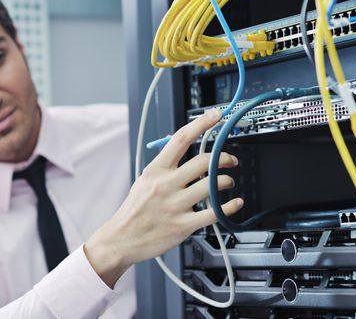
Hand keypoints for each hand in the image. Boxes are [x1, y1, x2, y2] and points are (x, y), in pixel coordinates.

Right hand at [84, 108, 243, 287]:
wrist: (121, 238)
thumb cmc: (135, 210)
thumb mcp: (144, 180)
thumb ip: (165, 166)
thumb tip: (185, 151)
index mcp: (156, 170)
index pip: (181, 139)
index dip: (201, 124)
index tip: (215, 116)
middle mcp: (166, 185)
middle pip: (204, 162)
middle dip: (224, 158)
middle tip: (231, 160)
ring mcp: (175, 205)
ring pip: (213, 185)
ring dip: (227, 182)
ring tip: (228, 183)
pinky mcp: (183, 225)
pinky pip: (214, 212)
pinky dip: (229, 206)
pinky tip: (235, 203)